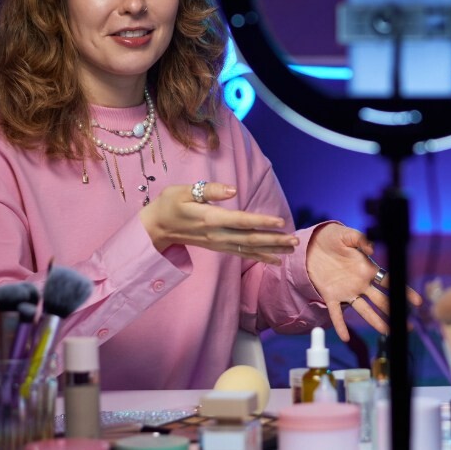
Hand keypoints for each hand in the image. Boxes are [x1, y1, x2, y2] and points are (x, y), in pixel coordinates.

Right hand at [140, 181, 296, 264]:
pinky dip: (259, 257)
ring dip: (271, 250)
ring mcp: (217, 243)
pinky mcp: (218, 247)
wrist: (154, 227)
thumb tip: (232, 190)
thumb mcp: (182, 191)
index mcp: (209, 218)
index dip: (260, 222)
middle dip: (273, 240)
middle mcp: (216, 234)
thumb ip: (208, 190)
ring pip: (248, 249)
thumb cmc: (168, 204)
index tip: (280, 222)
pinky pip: (241, 253)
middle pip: (249, 239)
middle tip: (295, 240)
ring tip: (291, 249)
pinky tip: (275, 259)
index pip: (240, 221)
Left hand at [304, 224, 422, 341]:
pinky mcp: (330, 296)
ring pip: (364, 310)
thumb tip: (372, 249)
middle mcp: (361, 283)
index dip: (403, 292)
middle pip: (381, 301)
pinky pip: (336, 313)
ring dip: (375, 321)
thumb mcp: (347, 235)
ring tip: (387, 333)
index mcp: (367, 269)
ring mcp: (347, 291)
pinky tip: (345, 337)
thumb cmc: (332, 238)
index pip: (389, 282)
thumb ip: (361, 239)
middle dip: (394, 312)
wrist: (312, 244)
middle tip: (407, 325)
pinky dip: (340, 325)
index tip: (417, 302)